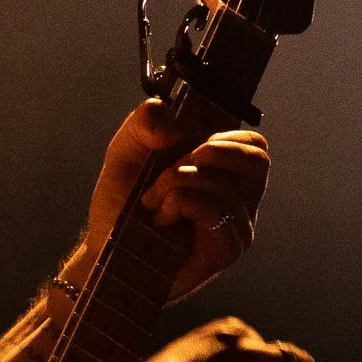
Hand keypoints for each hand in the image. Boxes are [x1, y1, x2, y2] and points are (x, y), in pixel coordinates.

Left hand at [81, 91, 268, 309]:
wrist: (104, 249)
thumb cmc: (120, 206)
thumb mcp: (126, 152)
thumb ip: (143, 123)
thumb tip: (164, 111)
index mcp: (223, 174)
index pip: (253, 145)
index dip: (224, 136)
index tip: (185, 147)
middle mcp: (237, 200)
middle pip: (257, 160)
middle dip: (209, 152)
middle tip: (171, 170)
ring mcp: (236, 226)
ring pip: (223, 182)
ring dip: (176, 181)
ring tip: (153, 201)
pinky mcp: (227, 249)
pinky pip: (212, 207)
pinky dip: (178, 202)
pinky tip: (161, 219)